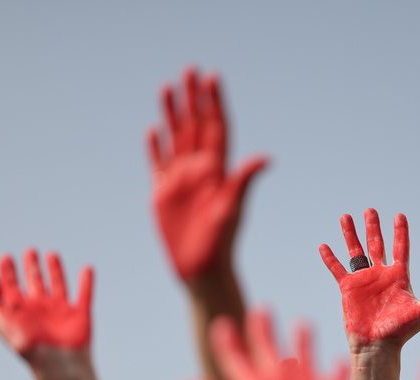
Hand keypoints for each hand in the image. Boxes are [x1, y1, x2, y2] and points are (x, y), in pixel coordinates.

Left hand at [0, 249, 91, 357]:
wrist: (59, 363)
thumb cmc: (29, 348)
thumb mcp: (1, 323)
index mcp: (21, 311)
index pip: (11, 287)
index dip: (6, 272)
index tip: (4, 257)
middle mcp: (40, 308)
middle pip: (34, 282)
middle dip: (30, 267)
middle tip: (29, 251)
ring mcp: (61, 310)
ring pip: (58, 284)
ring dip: (55, 270)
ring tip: (51, 254)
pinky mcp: (80, 313)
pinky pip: (84, 293)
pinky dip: (87, 281)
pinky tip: (87, 269)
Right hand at [148, 67, 267, 280]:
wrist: (202, 269)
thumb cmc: (221, 242)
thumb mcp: (233, 209)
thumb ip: (244, 181)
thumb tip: (266, 158)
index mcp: (218, 170)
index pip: (217, 128)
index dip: (214, 103)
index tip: (212, 77)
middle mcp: (200, 170)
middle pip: (195, 126)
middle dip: (192, 99)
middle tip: (189, 70)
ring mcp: (180, 180)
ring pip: (176, 138)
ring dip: (172, 114)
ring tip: (168, 88)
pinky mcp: (163, 194)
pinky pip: (158, 164)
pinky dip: (156, 147)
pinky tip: (154, 129)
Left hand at [189, 310, 348, 379]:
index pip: (237, 364)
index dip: (228, 345)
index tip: (220, 324)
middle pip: (268, 354)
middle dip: (262, 332)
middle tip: (260, 309)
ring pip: (302, 359)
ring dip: (301, 341)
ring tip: (301, 321)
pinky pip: (333, 376)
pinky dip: (335, 369)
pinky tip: (335, 360)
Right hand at [319, 208, 419, 351]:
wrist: (378, 348)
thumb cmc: (403, 332)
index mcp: (399, 277)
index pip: (401, 248)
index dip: (400, 232)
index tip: (399, 215)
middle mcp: (381, 275)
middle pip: (377, 245)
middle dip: (373, 227)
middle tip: (370, 211)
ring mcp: (364, 281)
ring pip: (356, 252)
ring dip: (351, 235)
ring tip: (345, 217)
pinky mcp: (348, 289)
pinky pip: (337, 269)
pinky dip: (330, 258)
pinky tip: (324, 246)